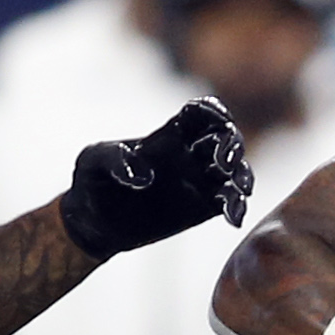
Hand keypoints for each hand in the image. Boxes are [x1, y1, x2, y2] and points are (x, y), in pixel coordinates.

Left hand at [58, 98, 252, 256]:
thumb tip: (144, 176)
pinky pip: (229, 202)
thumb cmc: (91, 183)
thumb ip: (113, 158)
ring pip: (235, 170)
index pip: (201, 113)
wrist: (94, 224)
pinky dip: (237, 207)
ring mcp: (198, 181)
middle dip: (232, 144)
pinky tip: (232, 218)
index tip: (218, 121)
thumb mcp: (92, 162)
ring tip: (238, 189)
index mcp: (168, 135)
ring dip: (243, 174)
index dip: (213, 111)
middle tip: (221, 162)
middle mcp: (188, 155)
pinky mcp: (202, 209)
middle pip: (226, 138)